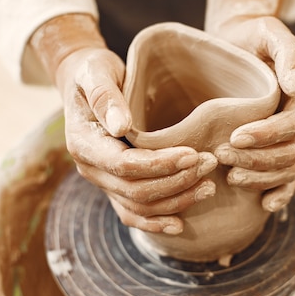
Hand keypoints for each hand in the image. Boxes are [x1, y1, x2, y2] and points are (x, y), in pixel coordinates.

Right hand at [30, 15, 216, 233]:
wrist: (86, 83)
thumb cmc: (95, 72)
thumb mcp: (95, 72)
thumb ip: (105, 96)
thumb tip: (121, 126)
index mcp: (84, 143)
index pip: (124, 165)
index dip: (160, 165)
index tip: (192, 154)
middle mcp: (90, 168)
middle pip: (135, 190)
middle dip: (176, 181)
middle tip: (210, 162)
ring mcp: (103, 181)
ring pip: (138, 206)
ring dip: (175, 200)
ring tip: (209, 185)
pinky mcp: (115, 187)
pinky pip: (133, 214)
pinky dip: (156, 221)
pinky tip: (181, 223)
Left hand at [206, 0, 294, 211]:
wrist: (240, 43)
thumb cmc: (253, 36)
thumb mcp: (270, 33)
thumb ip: (289, 55)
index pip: (294, 123)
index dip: (268, 134)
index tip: (235, 136)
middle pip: (290, 150)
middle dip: (257, 158)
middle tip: (222, 156)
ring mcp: (294, 137)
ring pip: (286, 168)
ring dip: (261, 176)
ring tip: (230, 175)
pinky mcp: (278, 148)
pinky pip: (288, 177)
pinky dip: (280, 193)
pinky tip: (266, 205)